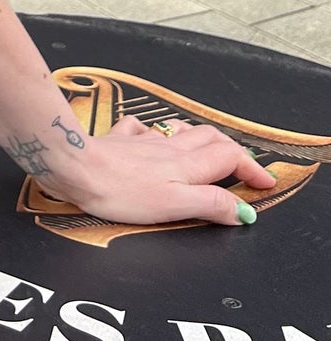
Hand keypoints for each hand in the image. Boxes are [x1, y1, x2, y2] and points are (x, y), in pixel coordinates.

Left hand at [46, 116, 277, 226]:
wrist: (75, 168)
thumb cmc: (121, 191)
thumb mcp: (174, 205)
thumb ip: (210, 205)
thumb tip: (242, 211)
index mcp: (186, 164)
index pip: (230, 158)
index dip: (251, 169)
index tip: (265, 183)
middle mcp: (168, 148)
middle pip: (210, 138)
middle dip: (231, 149)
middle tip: (242, 165)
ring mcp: (143, 141)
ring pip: (179, 131)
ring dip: (198, 137)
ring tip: (206, 148)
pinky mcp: (118, 140)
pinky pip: (140, 129)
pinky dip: (152, 133)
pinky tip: (148, 137)